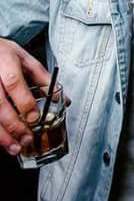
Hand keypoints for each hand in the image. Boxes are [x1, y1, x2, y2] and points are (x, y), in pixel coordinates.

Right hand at [0, 38, 50, 154]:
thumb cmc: (2, 53)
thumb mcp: (24, 58)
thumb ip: (42, 78)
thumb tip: (61, 98)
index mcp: (6, 61)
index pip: (14, 83)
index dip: (24, 102)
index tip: (34, 118)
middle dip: (13, 125)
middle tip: (27, 138)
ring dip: (1, 135)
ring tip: (15, 147)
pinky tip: (2, 141)